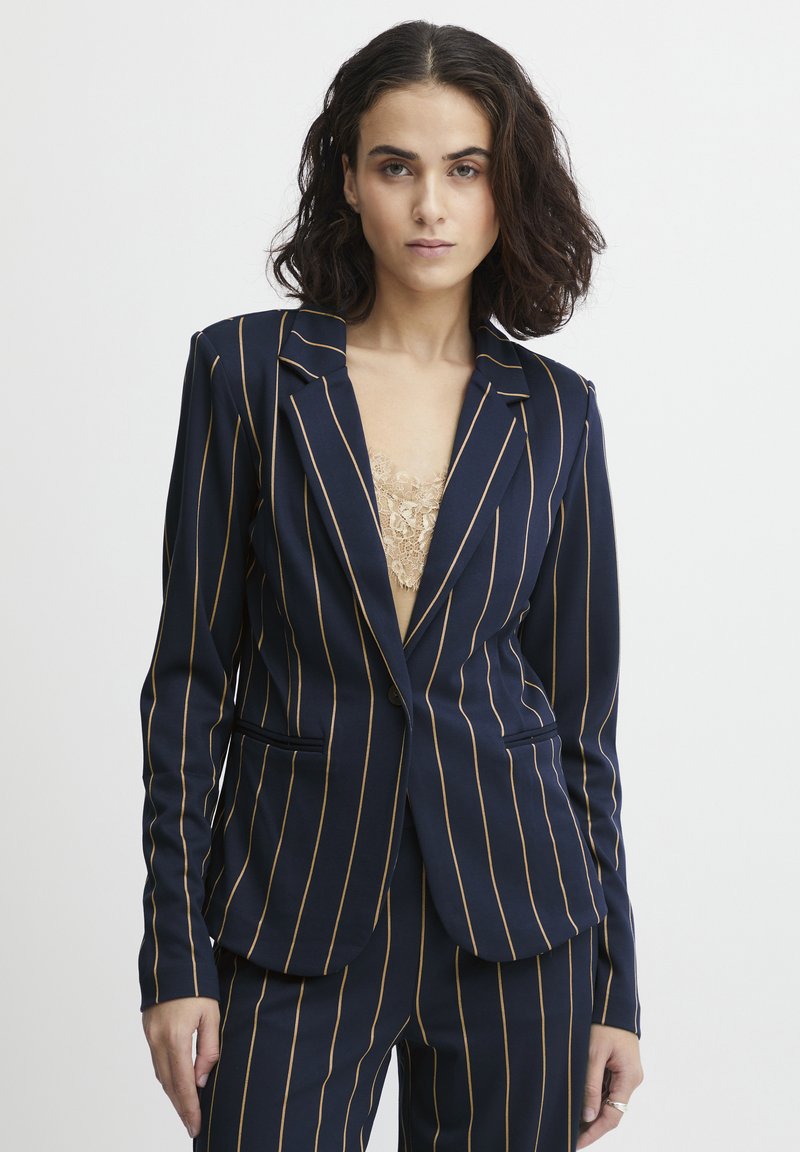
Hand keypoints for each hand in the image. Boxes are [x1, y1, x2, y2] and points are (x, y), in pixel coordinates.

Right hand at [142, 996, 219, 1139]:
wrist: (172, 959)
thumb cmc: (198, 983)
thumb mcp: (211, 1014)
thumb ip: (208, 1048)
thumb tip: (201, 1079)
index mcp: (176, 1037)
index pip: (183, 1082)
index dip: (189, 1107)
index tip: (195, 1126)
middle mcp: (158, 1040)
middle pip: (169, 1084)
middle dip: (180, 1107)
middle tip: (191, 1126)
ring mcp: (150, 1035)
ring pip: (161, 1074)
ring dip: (172, 1094)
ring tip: (186, 1110)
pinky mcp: (148, 1030)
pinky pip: (156, 1062)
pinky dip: (166, 1078)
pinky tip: (176, 1084)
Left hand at [576, 1023, 643, 1148]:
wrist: (612, 1000)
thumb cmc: (604, 1022)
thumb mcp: (593, 1053)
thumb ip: (590, 1085)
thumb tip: (588, 1116)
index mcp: (629, 1077)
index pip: (613, 1116)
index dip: (594, 1132)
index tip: (576, 1143)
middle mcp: (631, 1079)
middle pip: (611, 1111)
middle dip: (590, 1125)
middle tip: (569, 1136)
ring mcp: (625, 1073)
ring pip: (608, 1101)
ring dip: (591, 1112)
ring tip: (569, 1123)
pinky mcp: (618, 1066)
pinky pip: (606, 1088)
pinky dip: (593, 1097)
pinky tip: (578, 1103)